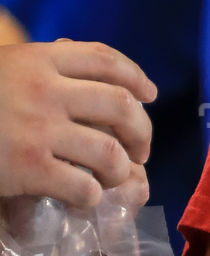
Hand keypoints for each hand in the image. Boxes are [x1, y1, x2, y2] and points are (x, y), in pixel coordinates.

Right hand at [0, 40, 156, 207]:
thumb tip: (75, 57)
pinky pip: (82, 186)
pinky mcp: (28, 168)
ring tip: (114, 178)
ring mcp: (38, 130)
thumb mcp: (3, 68)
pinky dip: (92, 196)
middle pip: (121, 106)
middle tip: (140, 150)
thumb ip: (38, 67)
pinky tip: (85, 198)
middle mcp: (45, 89)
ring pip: (109, 151)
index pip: (105, 60)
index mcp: (39, 59)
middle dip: (142, 131)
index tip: (148, 94)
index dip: (135, 77)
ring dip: (121, 169)